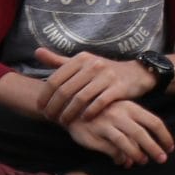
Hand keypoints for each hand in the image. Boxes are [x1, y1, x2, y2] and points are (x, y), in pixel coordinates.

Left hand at [33, 48, 154, 124]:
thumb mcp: (82, 62)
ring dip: (68, 113)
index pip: (55, 79)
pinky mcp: (118, 88)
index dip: (45, 96)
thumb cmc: (103, 71)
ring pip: (80, 99)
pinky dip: (88, 113)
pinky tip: (83, 119)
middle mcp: (93, 65)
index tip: (41, 108)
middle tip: (50, 119)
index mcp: (81, 59)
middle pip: (65, 91)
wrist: (136, 73)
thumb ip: (59, 60)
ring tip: (63, 122)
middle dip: (54, 108)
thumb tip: (37, 52)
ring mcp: (106, 76)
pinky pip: (99, 103)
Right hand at [67, 100, 173, 167]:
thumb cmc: (103, 111)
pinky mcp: (94, 135)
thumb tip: (147, 149)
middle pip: (142, 134)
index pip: (154, 122)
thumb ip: (135, 127)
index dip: (164, 136)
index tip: (170, 148)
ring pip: (126, 143)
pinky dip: (119, 158)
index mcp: (131, 107)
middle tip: (162, 159)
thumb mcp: (122, 112)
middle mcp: (120, 114)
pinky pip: (110, 150)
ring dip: (137, 154)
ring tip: (143, 161)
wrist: (73, 107)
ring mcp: (106, 124)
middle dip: (154, 148)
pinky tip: (122, 162)